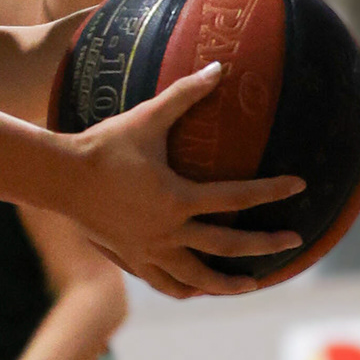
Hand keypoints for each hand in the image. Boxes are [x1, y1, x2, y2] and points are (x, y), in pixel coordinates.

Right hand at [67, 63, 305, 298]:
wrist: (60, 178)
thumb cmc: (104, 146)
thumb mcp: (146, 118)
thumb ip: (185, 94)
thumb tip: (218, 67)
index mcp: (178, 198)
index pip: (238, 196)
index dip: (272, 191)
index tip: (300, 185)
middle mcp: (169, 230)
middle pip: (228, 245)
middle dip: (265, 244)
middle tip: (293, 240)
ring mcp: (150, 250)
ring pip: (198, 278)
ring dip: (228, 284)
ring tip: (253, 284)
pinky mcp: (132, 259)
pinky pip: (165, 284)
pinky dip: (186, 289)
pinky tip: (198, 291)